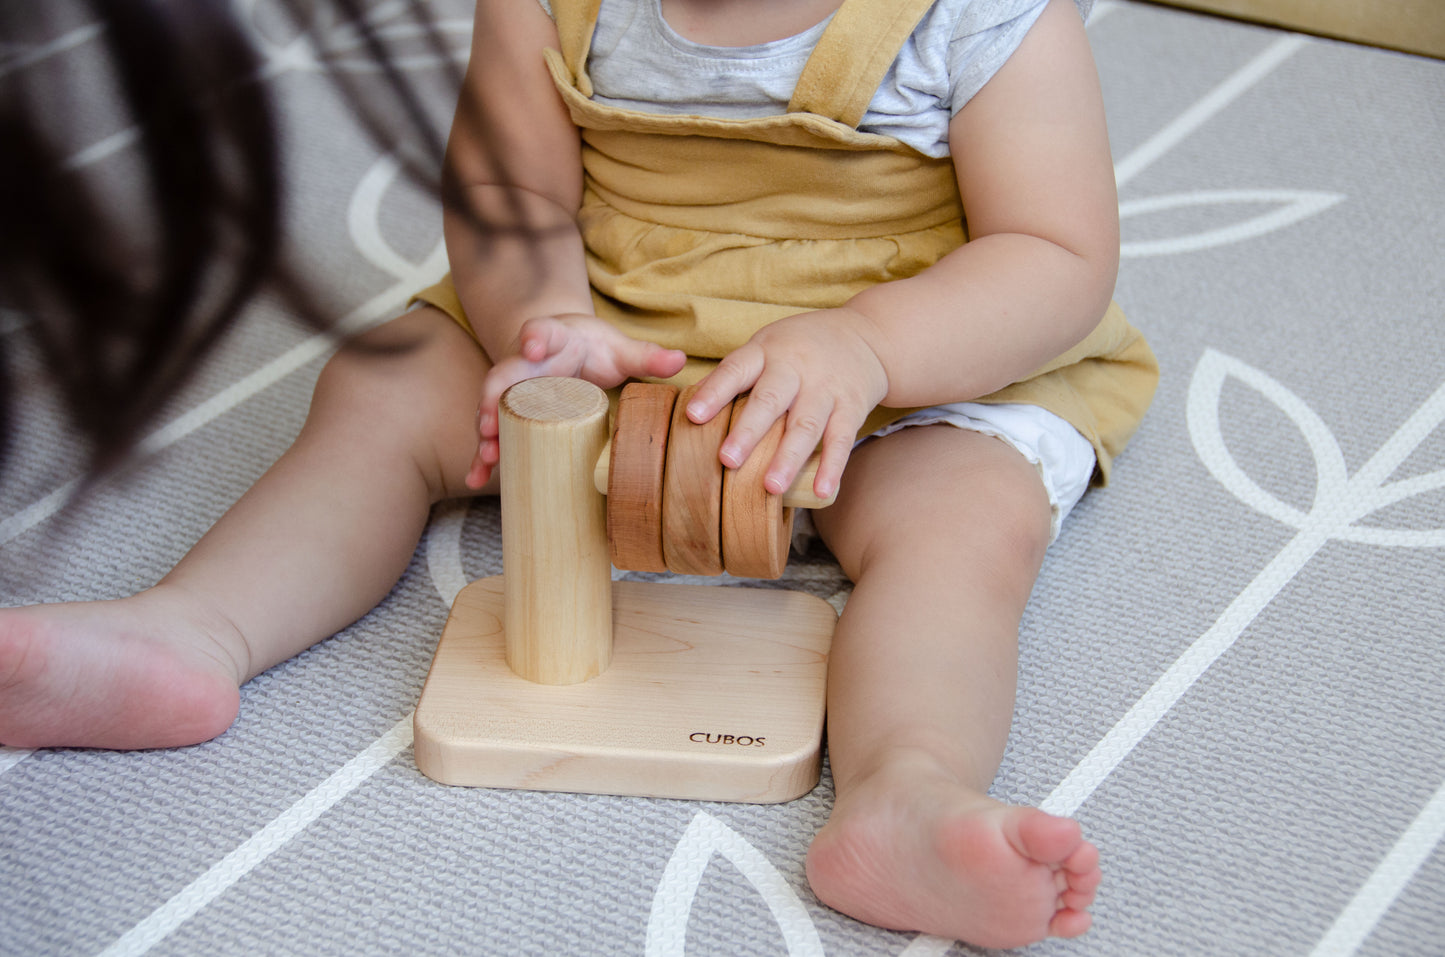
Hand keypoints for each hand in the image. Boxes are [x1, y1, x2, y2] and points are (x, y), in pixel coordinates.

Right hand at [466, 313, 685, 487]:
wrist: (566, 345)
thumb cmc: (592, 347)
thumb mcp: (619, 348)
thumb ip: (646, 356)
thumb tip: (679, 361)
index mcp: (552, 339)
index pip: (540, 333)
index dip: (533, 338)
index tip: (530, 347)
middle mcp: (523, 363)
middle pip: (502, 376)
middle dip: (495, 399)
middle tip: (492, 423)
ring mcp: (513, 390)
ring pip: (492, 410)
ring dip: (485, 434)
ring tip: (486, 457)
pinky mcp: (510, 415)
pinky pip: (493, 435)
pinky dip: (483, 457)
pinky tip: (476, 478)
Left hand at [685, 307, 888, 500]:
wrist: (866, 336)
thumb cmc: (800, 349)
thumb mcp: (766, 349)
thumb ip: (736, 377)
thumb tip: (691, 411)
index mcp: (766, 352)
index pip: (736, 370)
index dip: (715, 392)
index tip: (694, 416)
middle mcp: (796, 368)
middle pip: (770, 400)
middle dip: (749, 431)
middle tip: (727, 460)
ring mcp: (826, 388)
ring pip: (806, 425)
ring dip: (788, 457)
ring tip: (771, 487)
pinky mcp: (852, 407)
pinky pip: (842, 439)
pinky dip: (832, 467)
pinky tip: (822, 492)